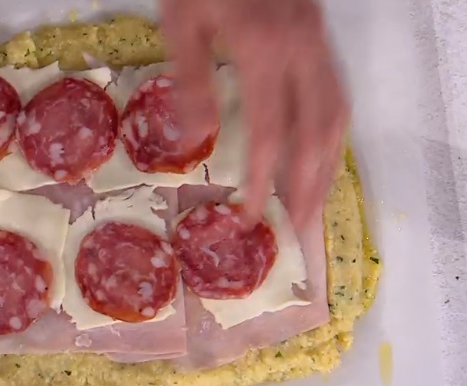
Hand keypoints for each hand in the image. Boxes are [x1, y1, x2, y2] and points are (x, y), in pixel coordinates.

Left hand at [161, 0, 348, 227]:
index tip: (249, 215)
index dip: (264, 179)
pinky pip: (338, 92)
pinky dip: (333, 132)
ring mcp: (318, 40)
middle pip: (319, 131)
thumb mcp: (181, 24)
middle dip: (310, 184)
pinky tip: (320, 153)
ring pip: (338, 113)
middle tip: (298, 228)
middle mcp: (303, 48)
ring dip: (328, 163)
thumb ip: (190, 82)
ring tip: (312, 202)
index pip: (272, 132)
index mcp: (264, 48)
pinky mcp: (319, 35)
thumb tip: (195, 138)